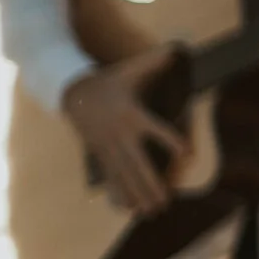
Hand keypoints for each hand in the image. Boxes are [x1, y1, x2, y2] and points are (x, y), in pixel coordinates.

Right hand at [61, 46, 188, 216]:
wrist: (71, 92)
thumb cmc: (110, 81)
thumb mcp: (131, 70)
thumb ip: (155, 61)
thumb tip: (177, 47)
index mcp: (133, 115)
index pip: (156, 130)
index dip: (172, 142)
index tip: (188, 154)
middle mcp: (120, 135)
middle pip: (138, 164)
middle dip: (151, 184)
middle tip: (166, 202)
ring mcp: (108, 147)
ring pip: (124, 176)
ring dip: (137, 195)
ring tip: (152, 212)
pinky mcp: (99, 154)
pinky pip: (110, 178)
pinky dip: (118, 194)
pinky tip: (127, 209)